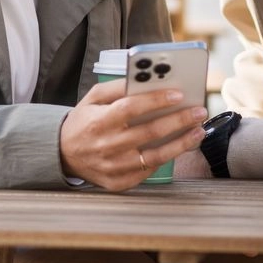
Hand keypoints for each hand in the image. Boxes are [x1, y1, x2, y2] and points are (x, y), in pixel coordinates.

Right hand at [59, 78, 206, 190]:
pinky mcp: (118, 182)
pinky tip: (180, 146)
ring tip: (198, 131)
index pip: (130, 108)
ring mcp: (113, 167)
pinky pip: (148, 171)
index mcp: (98, 121)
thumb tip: (145, 80)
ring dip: (181, 143)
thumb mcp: (92, 98)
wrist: (63, 154)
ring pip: (155, 156)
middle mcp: (106, 145)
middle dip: (178, 120)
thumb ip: (117, 87)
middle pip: (149, 132)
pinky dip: (167, 158)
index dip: (156, 101)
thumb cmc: (83, 121)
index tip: (179, 94)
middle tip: (199, 111)